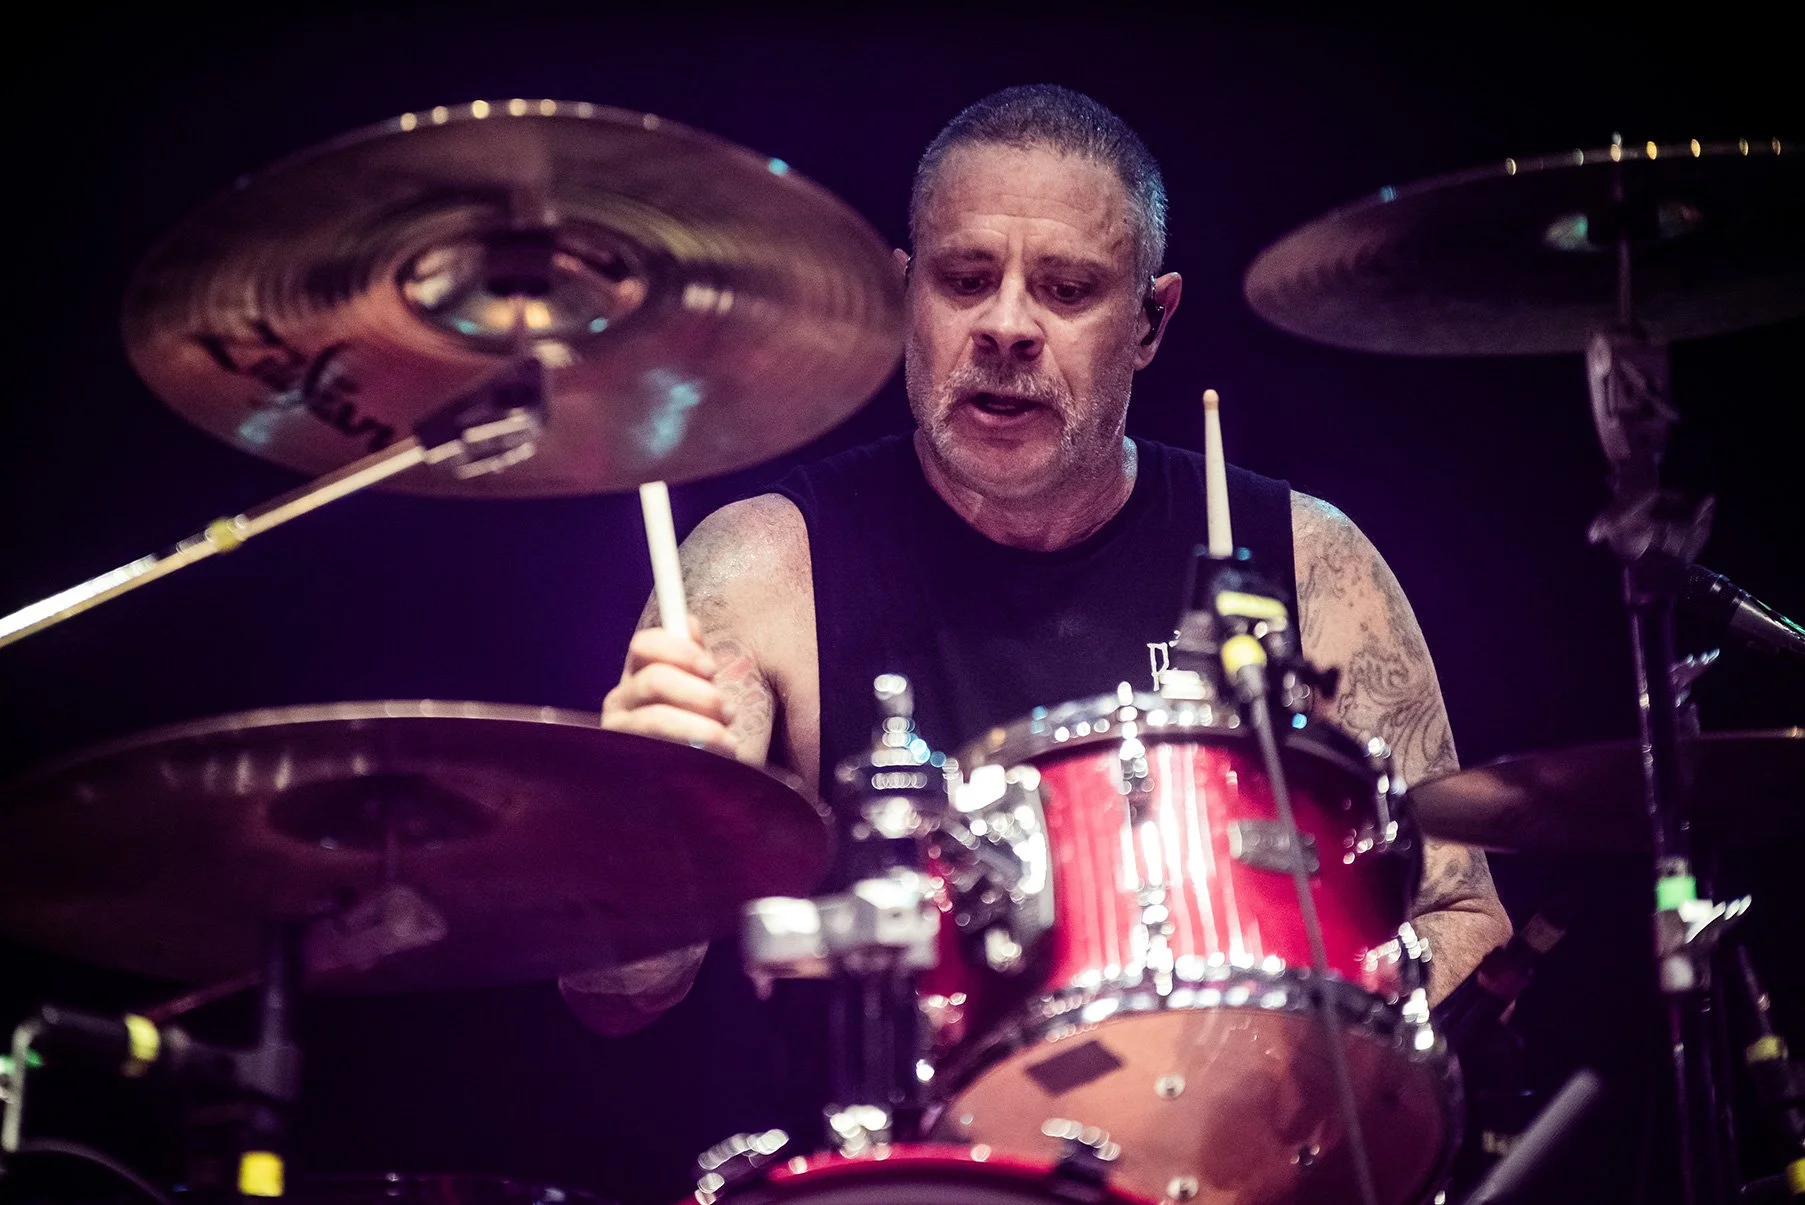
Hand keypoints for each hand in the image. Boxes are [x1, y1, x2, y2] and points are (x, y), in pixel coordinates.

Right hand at [601, 614, 737, 753]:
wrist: (683, 789)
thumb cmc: (693, 734)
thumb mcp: (697, 693)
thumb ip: (692, 660)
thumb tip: (689, 623)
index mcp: (638, 676)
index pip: (644, 646)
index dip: (679, 650)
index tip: (710, 668)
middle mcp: (620, 701)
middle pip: (653, 679)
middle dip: (698, 693)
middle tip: (728, 710)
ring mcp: (618, 735)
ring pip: (655, 719)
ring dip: (699, 727)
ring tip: (728, 742)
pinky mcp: (623, 765)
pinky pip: (655, 754)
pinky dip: (689, 753)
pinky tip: (714, 760)